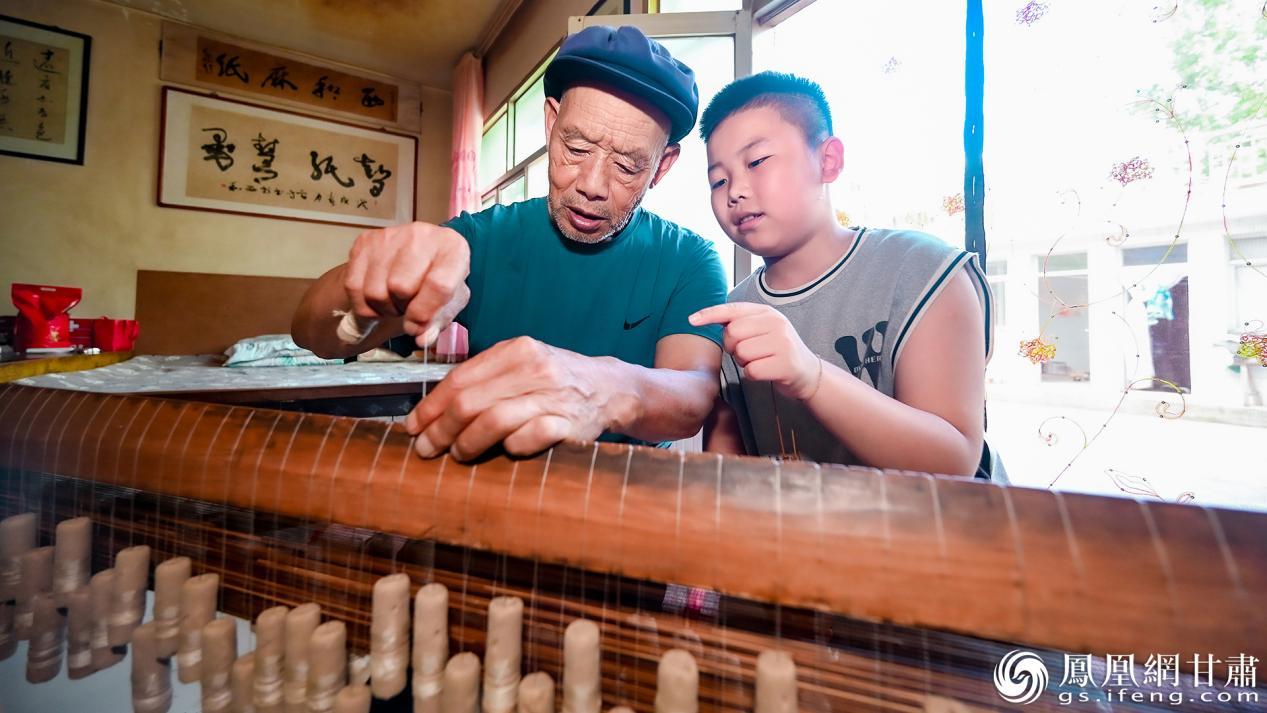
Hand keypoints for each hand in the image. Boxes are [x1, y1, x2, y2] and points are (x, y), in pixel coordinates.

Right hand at [343, 222, 470, 346]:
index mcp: (453, 249)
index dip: (424, 313)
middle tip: (407, 307)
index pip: (438, 285)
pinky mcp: (365, 242)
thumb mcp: (449, 303)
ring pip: (375, 291)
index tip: (415, 327)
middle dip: (402, 308)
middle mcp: (422, 236)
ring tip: (395, 301)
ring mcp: (390, 236)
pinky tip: (379, 298)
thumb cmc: (436, 282)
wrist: (415, 259)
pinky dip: (364, 305)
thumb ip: (437, 322)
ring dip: (383, 308)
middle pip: (400, 288)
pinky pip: (354, 287)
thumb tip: (422, 338)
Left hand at [404, 337, 617, 459]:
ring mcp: (552, 397)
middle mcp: (533, 369)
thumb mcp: (522, 365)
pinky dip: (509, 448)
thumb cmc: (556, 380)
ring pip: (493, 421)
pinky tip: (503, 452)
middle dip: (440, 429)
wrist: (610, 388)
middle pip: (469, 402)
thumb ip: (485, 378)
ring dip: (467, 443)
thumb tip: (433, 409)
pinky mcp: (567, 425)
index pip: (459, 378)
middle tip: (426, 448)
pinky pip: (526, 439)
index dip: (431, 406)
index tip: (413, 426)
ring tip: (457, 454)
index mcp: (517, 350)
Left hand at [689, 302, 821, 400]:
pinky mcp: (785, 364)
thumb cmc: (777, 350)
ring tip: (760, 360)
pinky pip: (751, 371)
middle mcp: (776, 323)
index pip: (732, 309)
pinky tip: (765, 371)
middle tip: (747, 352)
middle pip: (733, 333)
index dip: (710, 314)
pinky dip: (753, 375)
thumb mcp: (762, 329)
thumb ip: (740, 322)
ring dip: (744, 362)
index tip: (691, 320)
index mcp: (767, 312)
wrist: (807, 372)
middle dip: (732, 347)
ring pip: (741, 353)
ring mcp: (782, 343)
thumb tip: (706, 317)